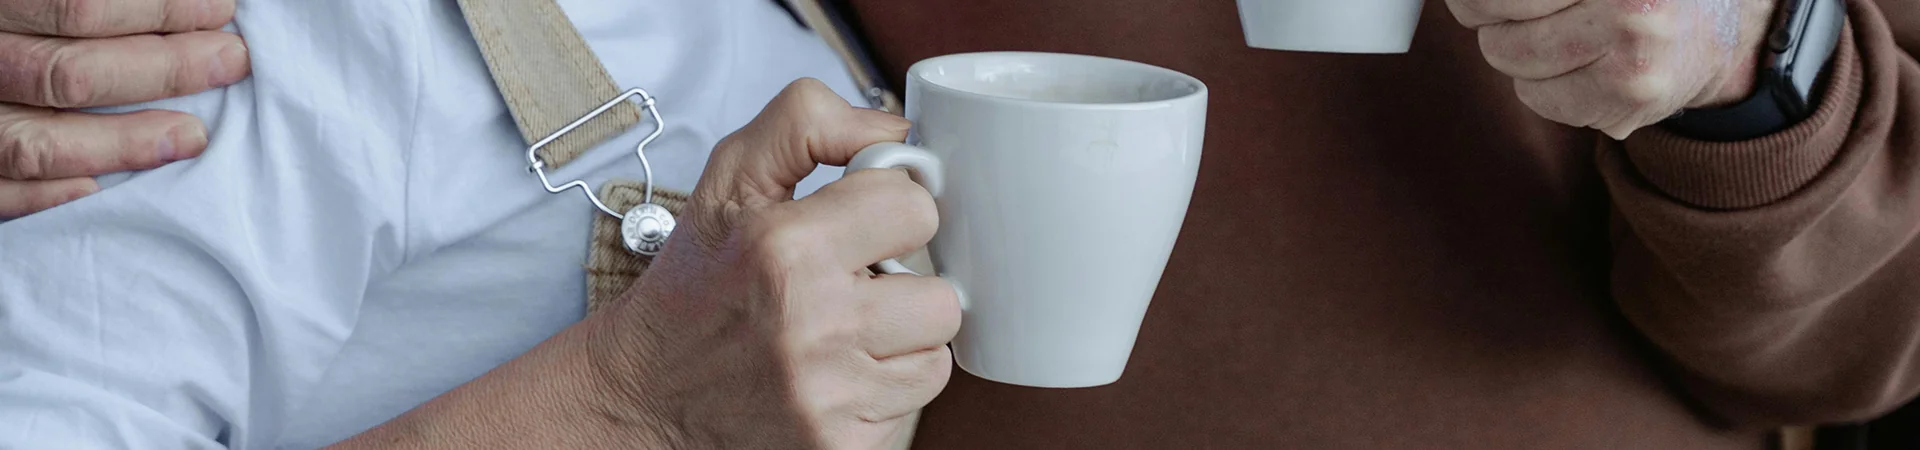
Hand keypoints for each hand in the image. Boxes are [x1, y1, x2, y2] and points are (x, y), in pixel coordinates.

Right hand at [0, 0, 248, 217]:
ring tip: (194, 136)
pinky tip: (104, 189)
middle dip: (164, 71)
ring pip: (36, 143)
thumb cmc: (14, 18)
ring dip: (124, 144)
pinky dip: (52, 196)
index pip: (80, 8)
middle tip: (229, 63)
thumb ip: (89, 4)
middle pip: (70, 74)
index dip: (161, 10)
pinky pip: (0, 193)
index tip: (219, 12)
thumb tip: (189, 1)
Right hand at [586, 79, 959, 448]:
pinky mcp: (837, 446)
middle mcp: (810, 323)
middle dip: (905, 288)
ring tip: (846, 333)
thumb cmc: (697, 280)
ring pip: (936, 358)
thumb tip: (898, 132)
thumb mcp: (729, 177)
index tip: (861, 226)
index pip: (916, 208)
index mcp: (785, 247)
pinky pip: (910, 409)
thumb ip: (808, 123)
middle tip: (856, 287)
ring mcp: (827, 396)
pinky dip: (881, 392)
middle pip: (943, 297)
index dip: (892, 212)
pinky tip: (835, 376)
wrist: (644, 392)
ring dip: (902, 344)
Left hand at [1449, 0, 1778, 138]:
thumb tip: (1459, 0)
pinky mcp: (1627, 101)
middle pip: (1492, 14)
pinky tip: (1585, 67)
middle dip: (1493, 16)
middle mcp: (1630, 6)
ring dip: (1521, 51)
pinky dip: (1547, 86)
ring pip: (1510, 57)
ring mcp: (1631, 54)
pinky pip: (1539, 97)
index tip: (1474, 4)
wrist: (1716, 38)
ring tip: (1568, 35)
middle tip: (1524, 13)